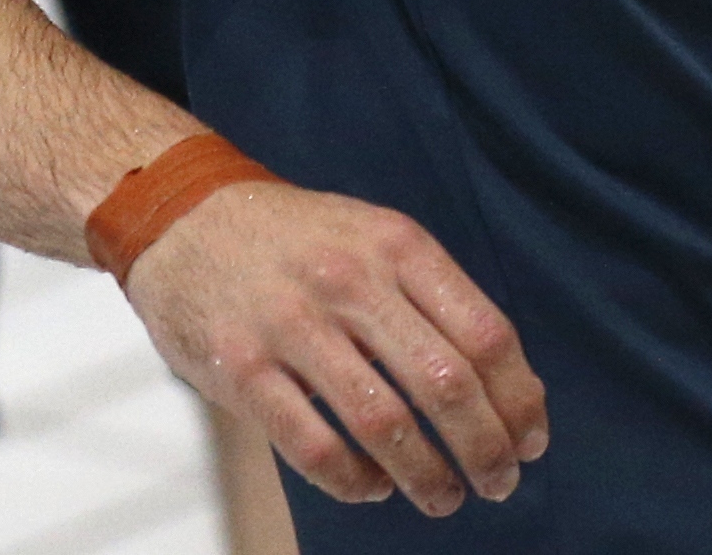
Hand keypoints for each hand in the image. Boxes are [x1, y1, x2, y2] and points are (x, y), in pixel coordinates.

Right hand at [122, 181, 547, 515]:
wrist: (181, 215)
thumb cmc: (296, 240)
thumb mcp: (372, 236)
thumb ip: (434, 300)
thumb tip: (514, 389)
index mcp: (394, 245)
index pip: (485, 333)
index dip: (520, 399)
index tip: (530, 440)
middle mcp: (348, 280)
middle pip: (446, 384)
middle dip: (486, 450)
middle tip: (498, 482)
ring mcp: (291, 324)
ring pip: (386, 425)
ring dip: (428, 477)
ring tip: (443, 497)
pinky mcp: (241, 368)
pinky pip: (314, 448)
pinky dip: (356, 483)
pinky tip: (373, 486)